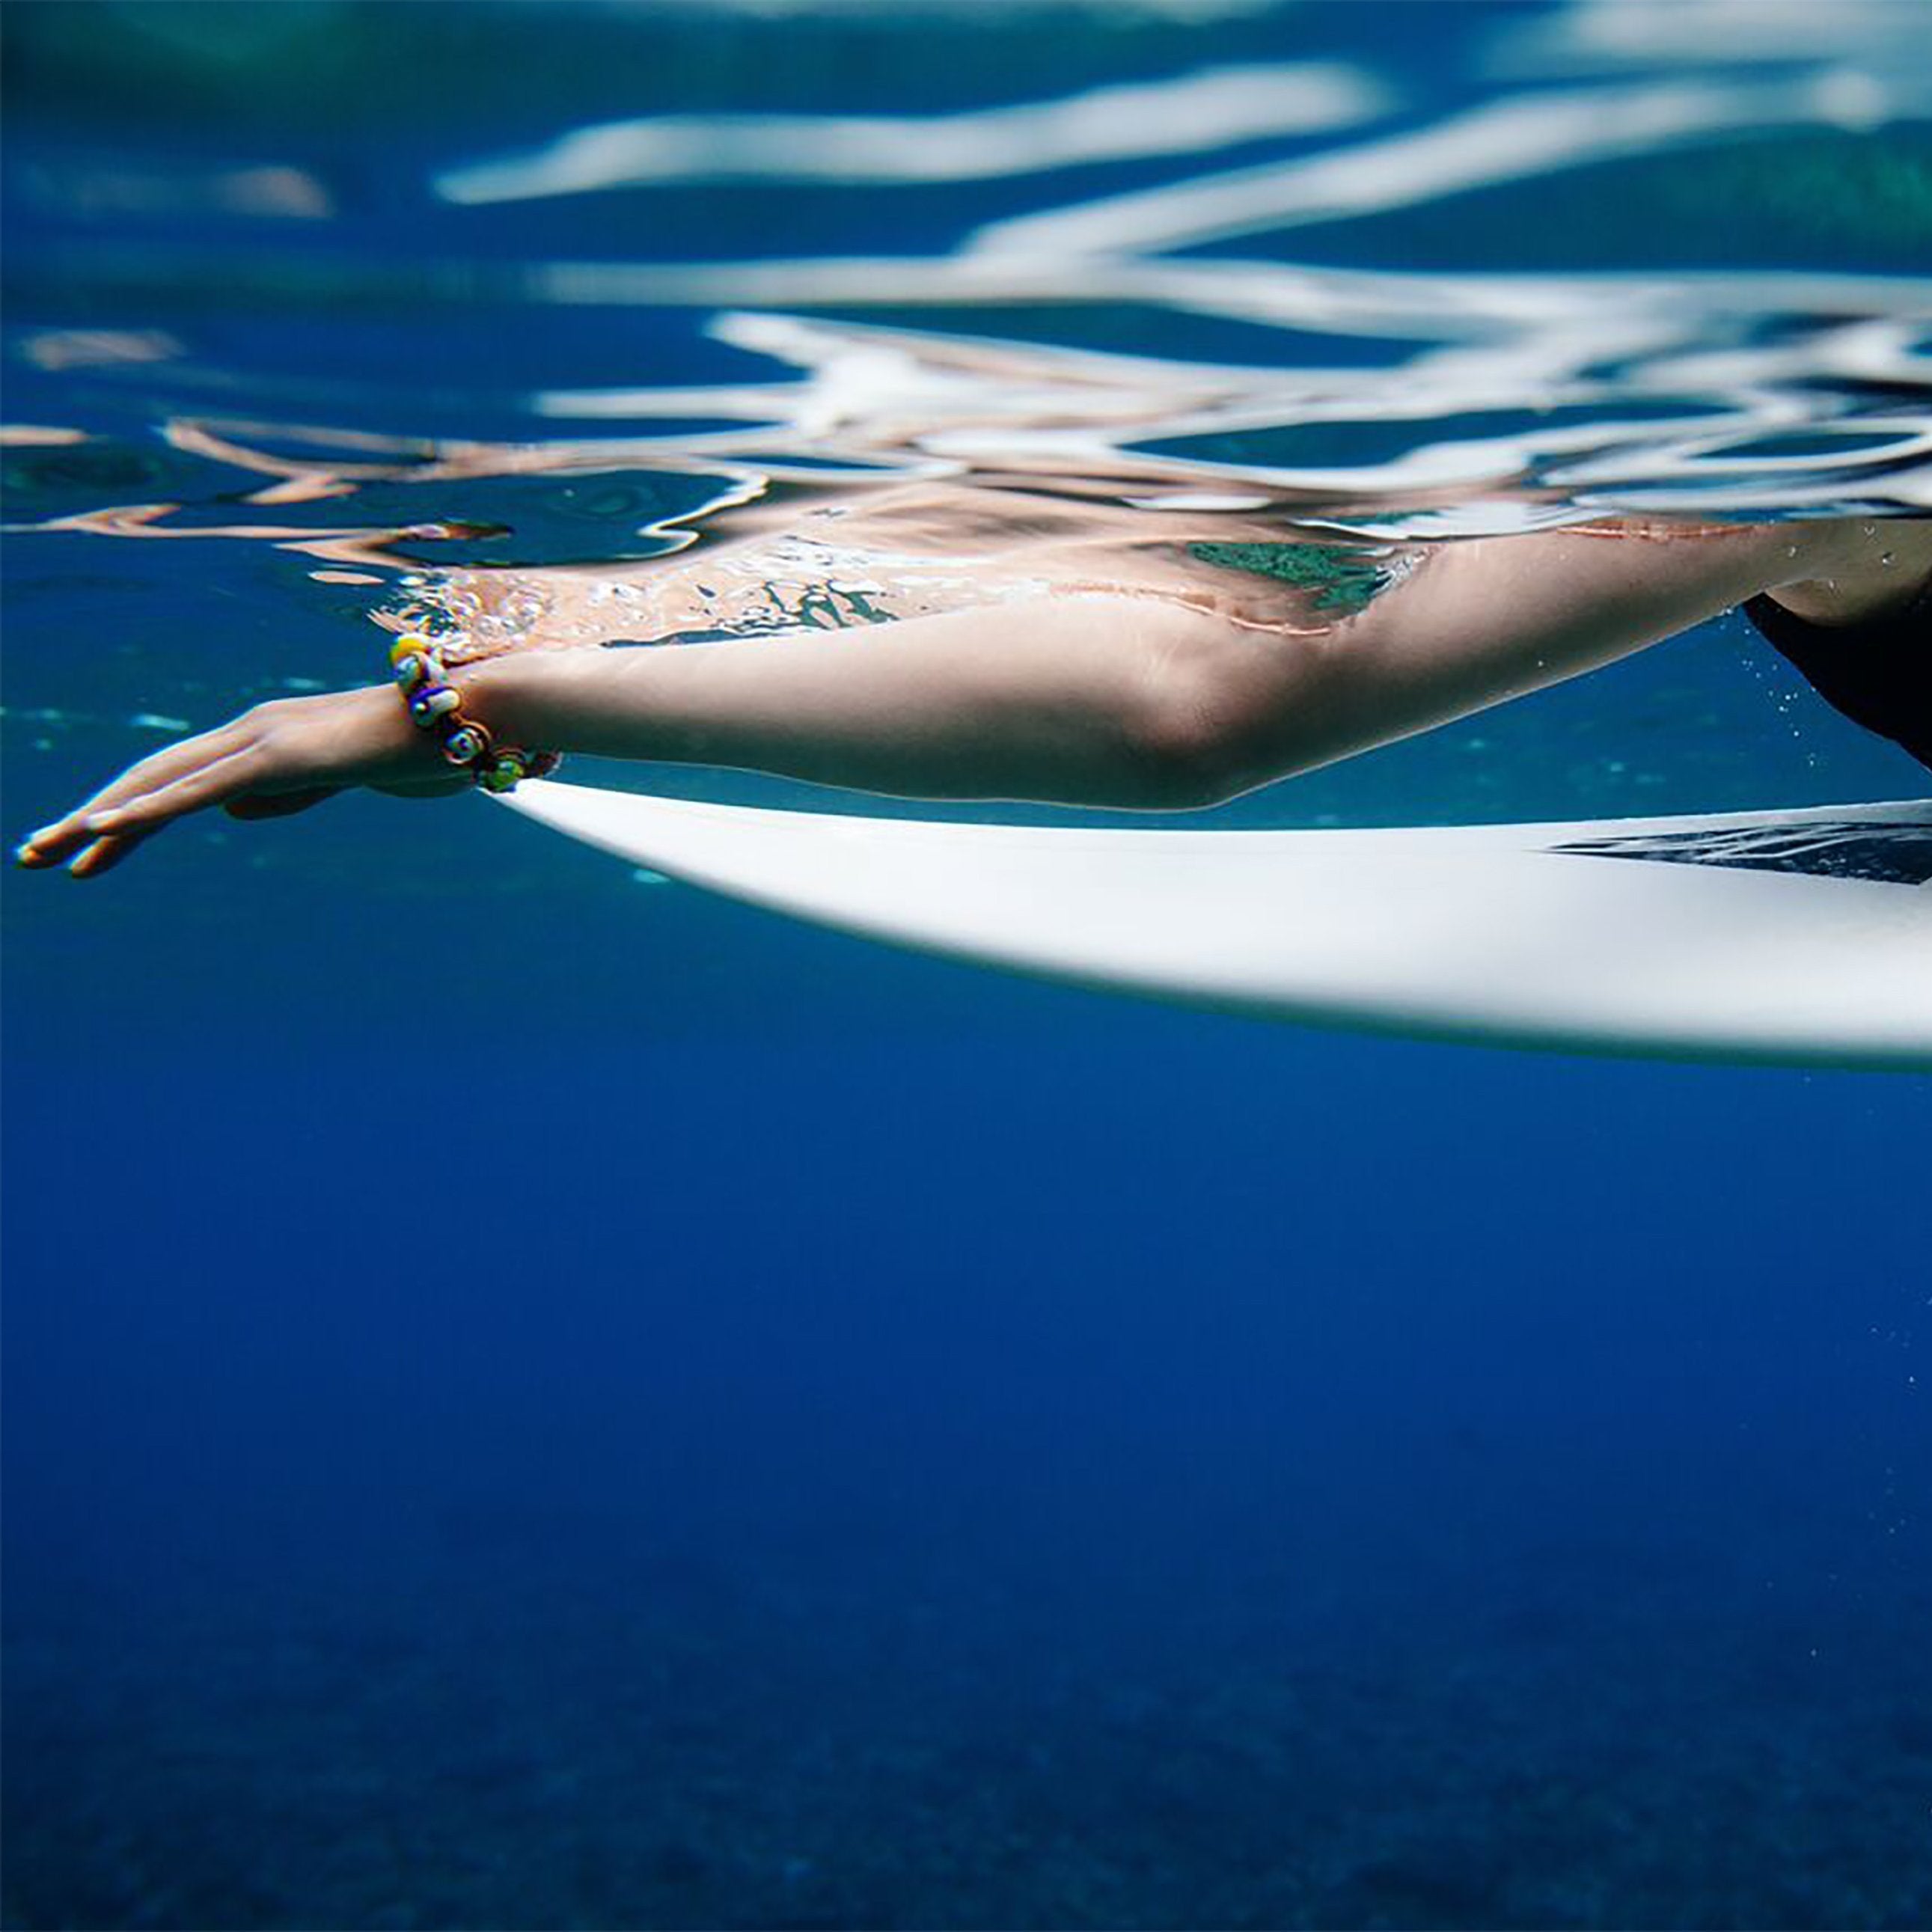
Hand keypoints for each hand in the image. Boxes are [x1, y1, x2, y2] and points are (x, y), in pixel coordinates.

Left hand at [16, 685, 464, 877]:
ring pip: (161, 782)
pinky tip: (102, 830)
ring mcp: (263, 740)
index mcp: (267, 738)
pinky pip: (200, 790)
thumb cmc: (423, 746)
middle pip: (151, 776)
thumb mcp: (341, 781)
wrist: (471, 717)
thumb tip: (229, 813)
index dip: (126, 813)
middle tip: (32, 855)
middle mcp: (252, 731)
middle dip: (87, 818)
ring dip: (96, 820)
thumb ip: (285, 794)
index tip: (82, 851)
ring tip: (45, 854)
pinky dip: (145, 809)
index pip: (180, 778)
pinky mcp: (280, 757)